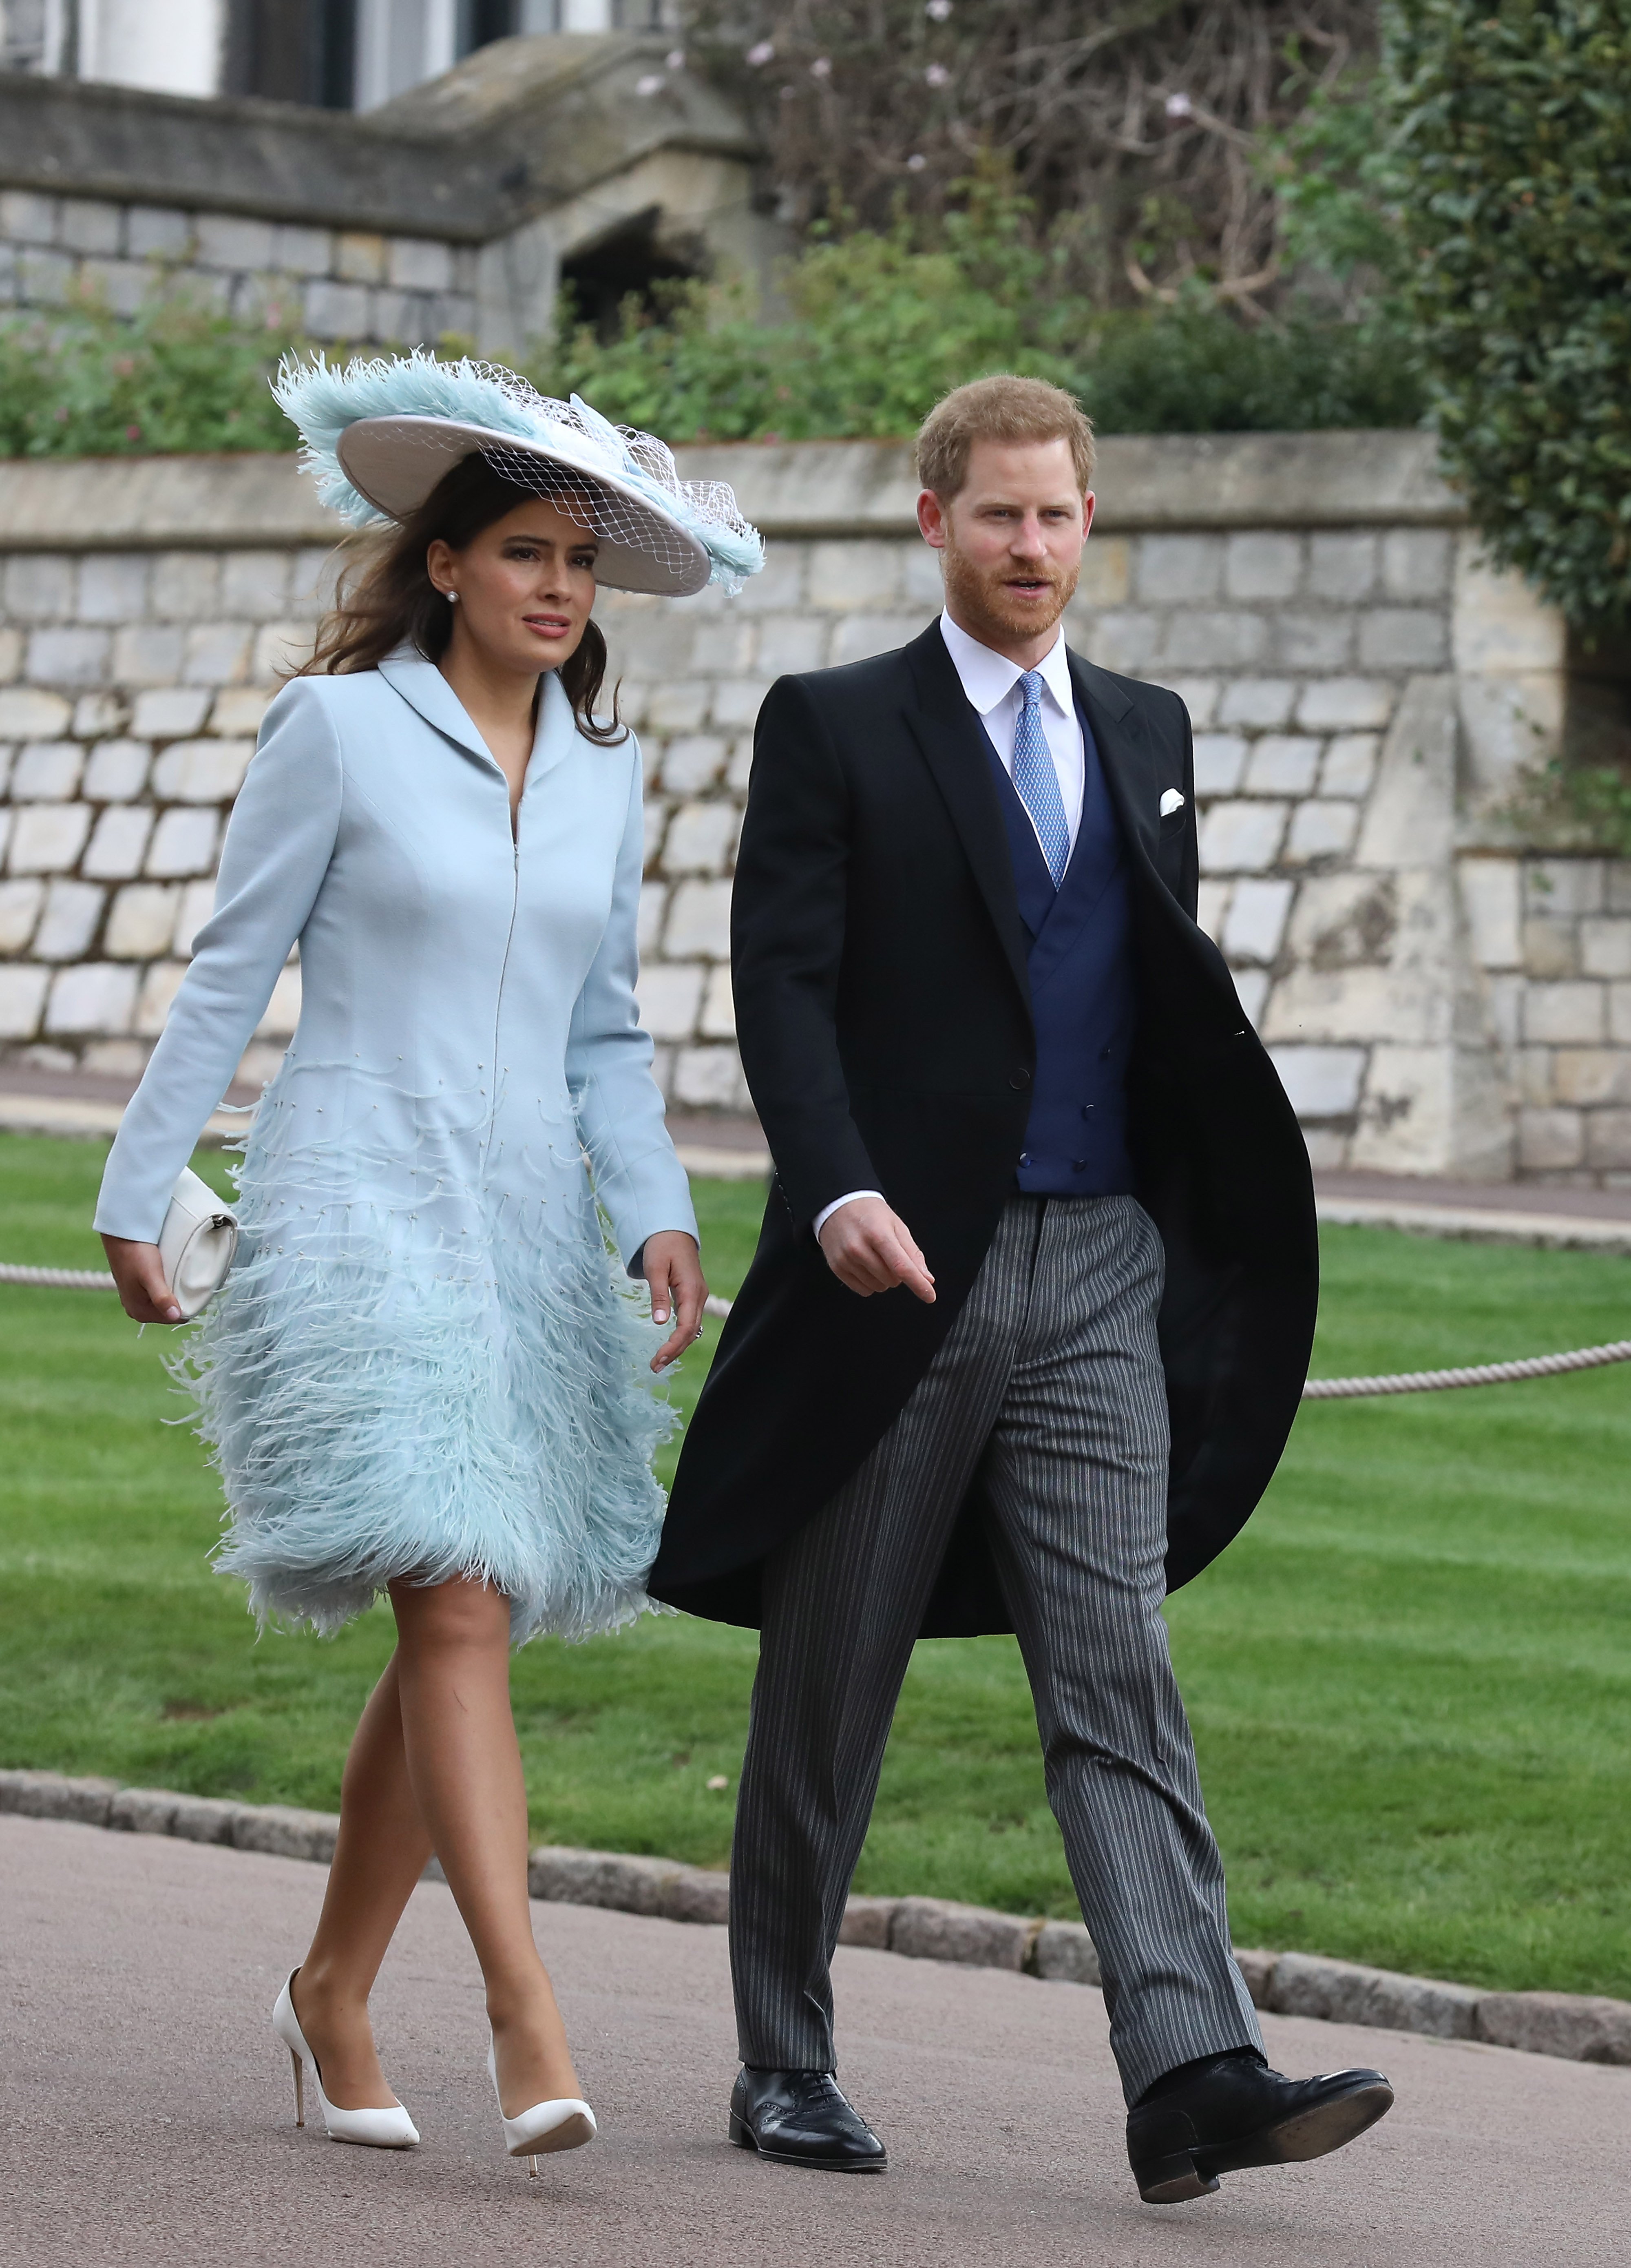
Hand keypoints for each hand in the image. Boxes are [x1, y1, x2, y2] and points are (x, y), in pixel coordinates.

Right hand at [101, 1235, 182, 1324]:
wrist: (121, 1235)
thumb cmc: (136, 1254)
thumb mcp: (151, 1276)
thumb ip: (162, 1298)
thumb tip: (174, 1316)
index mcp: (139, 1312)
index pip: (175, 1318)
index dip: (189, 1306)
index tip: (198, 1292)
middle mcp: (137, 1310)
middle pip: (170, 1311)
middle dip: (182, 1300)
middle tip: (191, 1282)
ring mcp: (137, 1300)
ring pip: (166, 1302)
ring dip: (175, 1293)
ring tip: (183, 1278)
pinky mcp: (138, 1289)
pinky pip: (160, 1293)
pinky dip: (168, 1287)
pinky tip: (173, 1276)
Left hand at [640, 1230, 706, 1371]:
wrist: (672, 1230)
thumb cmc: (661, 1246)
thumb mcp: (655, 1268)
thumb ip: (658, 1295)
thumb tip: (659, 1323)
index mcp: (692, 1291)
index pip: (685, 1327)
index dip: (672, 1347)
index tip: (657, 1360)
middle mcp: (699, 1296)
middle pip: (691, 1333)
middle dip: (674, 1352)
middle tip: (655, 1367)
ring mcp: (697, 1297)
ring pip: (691, 1329)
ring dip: (677, 1346)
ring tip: (660, 1361)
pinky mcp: (692, 1296)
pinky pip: (689, 1321)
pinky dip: (680, 1336)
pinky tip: (669, 1344)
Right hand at [816, 1197, 935, 1302]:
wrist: (839, 1205)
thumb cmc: (872, 1215)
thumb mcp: (896, 1226)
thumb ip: (912, 1253)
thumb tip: (927, 1279)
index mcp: (878, 1234)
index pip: (901, 1266)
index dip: (918, 1283)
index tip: (930, 1296)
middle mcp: (858, 1248)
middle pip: (891, 1280)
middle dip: (897, 1273)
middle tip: (889, 1255)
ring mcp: (845, 1259)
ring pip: (878, 1287)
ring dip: (883, 1279)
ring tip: (875, 1257)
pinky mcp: (836, 1268)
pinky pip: (863, 1290)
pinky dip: (870, 1283)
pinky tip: (865, 1265)